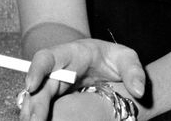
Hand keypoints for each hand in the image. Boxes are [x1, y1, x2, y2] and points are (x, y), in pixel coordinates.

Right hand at [18, 38, 144, 120]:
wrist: (109, 70)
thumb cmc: (113, 59)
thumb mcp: (126, 58)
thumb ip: (134, 70)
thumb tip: (139, 90)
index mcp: (71, 54)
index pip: (48, 57)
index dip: (37, 69)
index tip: (31, 85)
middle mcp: (58, 71)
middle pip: (39, 86)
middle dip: (33, 103)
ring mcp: (55, 88)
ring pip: (36, 101)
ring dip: (32, 114)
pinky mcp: (57, 103)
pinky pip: (45, 111)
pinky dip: (40, 118)